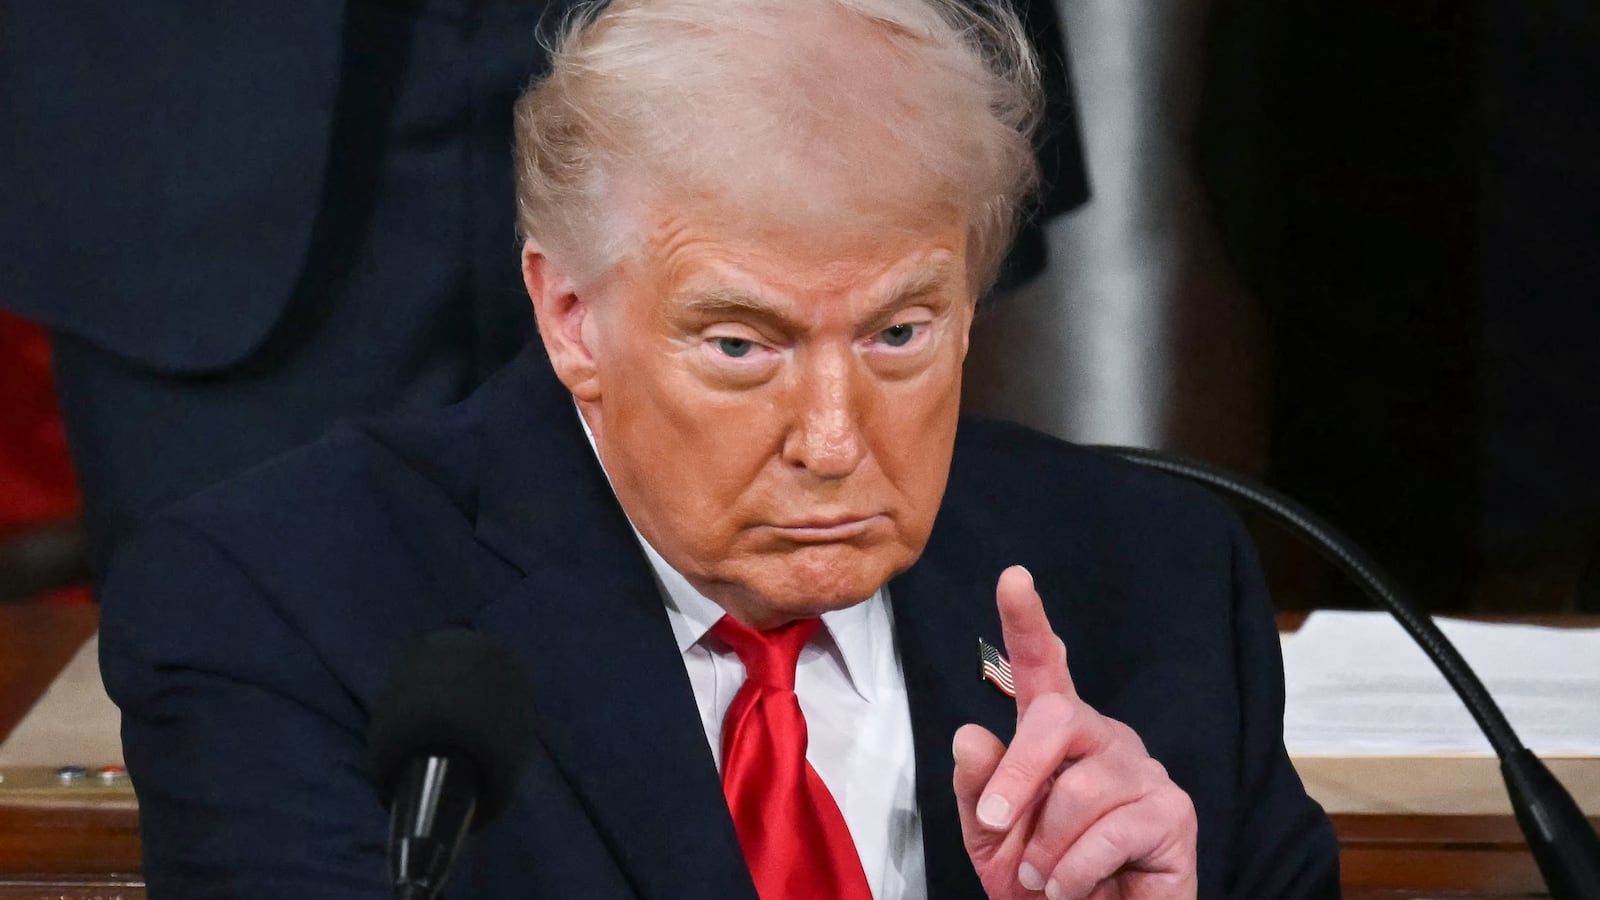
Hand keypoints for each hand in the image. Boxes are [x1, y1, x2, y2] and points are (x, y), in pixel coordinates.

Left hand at [952, 566, 1197, 899]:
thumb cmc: (1041, 882)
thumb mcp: (992, 838)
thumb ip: (977, 789)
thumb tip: (969, 735)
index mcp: (1056, 736)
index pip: (1041, 668)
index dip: (1026, 622)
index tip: (1013, 578)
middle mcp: (1104, 739)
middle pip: (1055, 719)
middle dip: (1017, 775)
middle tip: (995, 823)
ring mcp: (1144, 771)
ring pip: (1080, 788)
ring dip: (1046, 846)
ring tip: (1043, 880)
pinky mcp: (1173, 813)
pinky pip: (1112, 831)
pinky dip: (1075, 871)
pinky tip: (1070, 890)